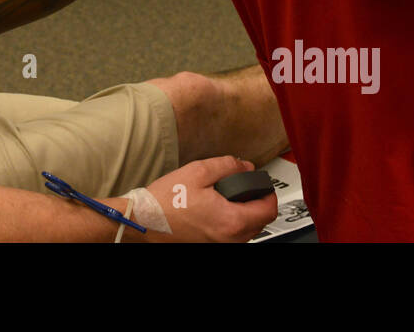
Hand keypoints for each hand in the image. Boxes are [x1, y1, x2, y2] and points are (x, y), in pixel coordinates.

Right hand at [139, 157, 277, 242]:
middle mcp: (230, 239)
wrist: (144, 221)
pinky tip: (217, 209)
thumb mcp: (198, 171)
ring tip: (229, 197)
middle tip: (246, 187)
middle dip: (258, 203)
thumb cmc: (165, 201)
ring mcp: (221, 246)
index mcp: (231, 220)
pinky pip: (233, 236)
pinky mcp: (211, 247)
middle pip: (261, 222)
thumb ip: (227, 166)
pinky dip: (233, 222)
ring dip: (246, 213)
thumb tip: (245, 166)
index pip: (268, 210)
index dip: (269, 192)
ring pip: (248, 231)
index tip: (262, 183)